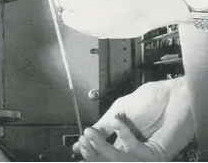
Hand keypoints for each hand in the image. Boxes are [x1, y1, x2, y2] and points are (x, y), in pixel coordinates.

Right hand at [73, 78, 193, 160]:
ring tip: (90, 134)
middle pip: (109, 161)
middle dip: (92, 154)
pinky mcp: (155, 155)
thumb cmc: (153, 100)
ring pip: (119, 160)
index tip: (77, 147)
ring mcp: (144, 155)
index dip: (90, 152)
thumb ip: (105, 124)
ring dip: (102, 147)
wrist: (174, 96)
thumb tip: (86, 133)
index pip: (104, 153)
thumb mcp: (120, 110)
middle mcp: (133, 151)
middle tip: (82, 142)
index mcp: (124, 141)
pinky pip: (135, 150)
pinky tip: (117, 120)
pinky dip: (123, 135)